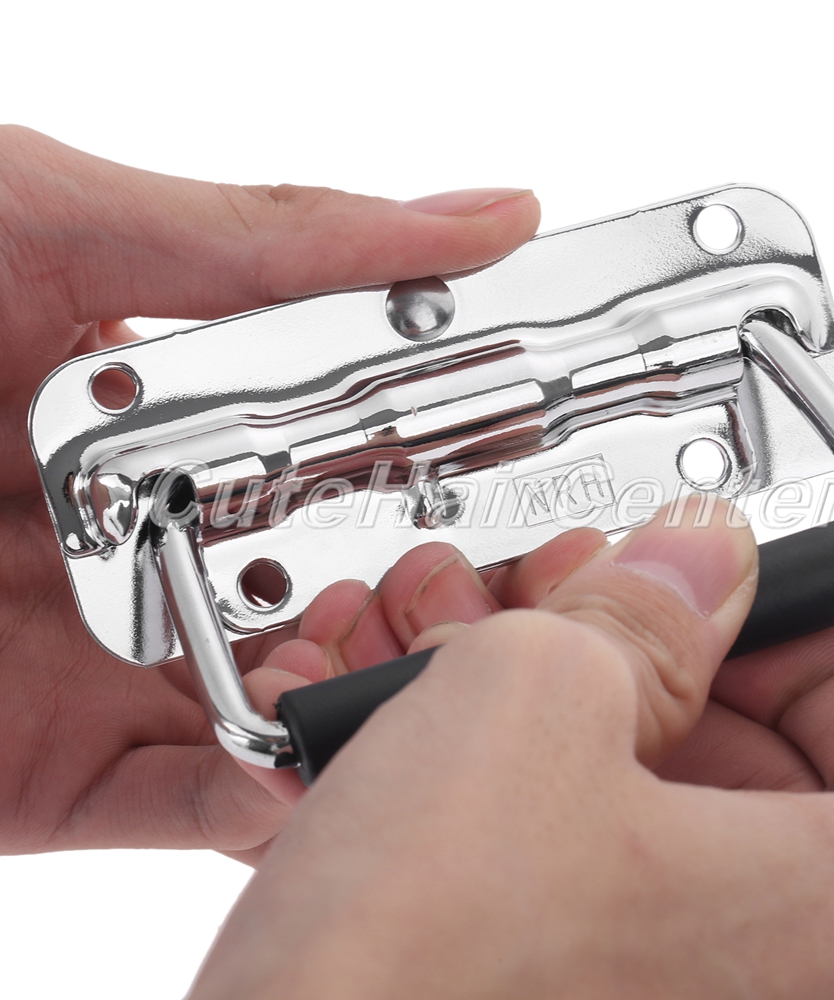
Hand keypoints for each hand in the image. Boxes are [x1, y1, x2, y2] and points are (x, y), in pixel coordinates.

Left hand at [0, 125, 539, 862]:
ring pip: (293, 712)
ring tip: (415, 678)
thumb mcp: (53, 219)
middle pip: (348, 591)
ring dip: (365, 704)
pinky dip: (259, 803)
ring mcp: (117, 663)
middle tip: (505, 597)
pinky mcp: (53, 774)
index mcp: (186, 416)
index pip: (372, 456)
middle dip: (437, 599)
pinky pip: (193, 806)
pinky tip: (306, 777)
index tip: (549, 472)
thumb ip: (281, 237)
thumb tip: (486, 220)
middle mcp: (169, 543)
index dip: (466, 464)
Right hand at [195, 498, 833, 998]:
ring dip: (568, 725)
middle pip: (774, 782)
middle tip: (580, 618)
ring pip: (660, 829)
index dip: (824, 652)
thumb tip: (695, 560)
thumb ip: (641, 606)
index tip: (735, 611)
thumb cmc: (408, 969)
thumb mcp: (539, 698)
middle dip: (659, 672)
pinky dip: (520, 808)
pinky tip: (426, 753)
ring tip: (468, 667)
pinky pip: (583, 891)